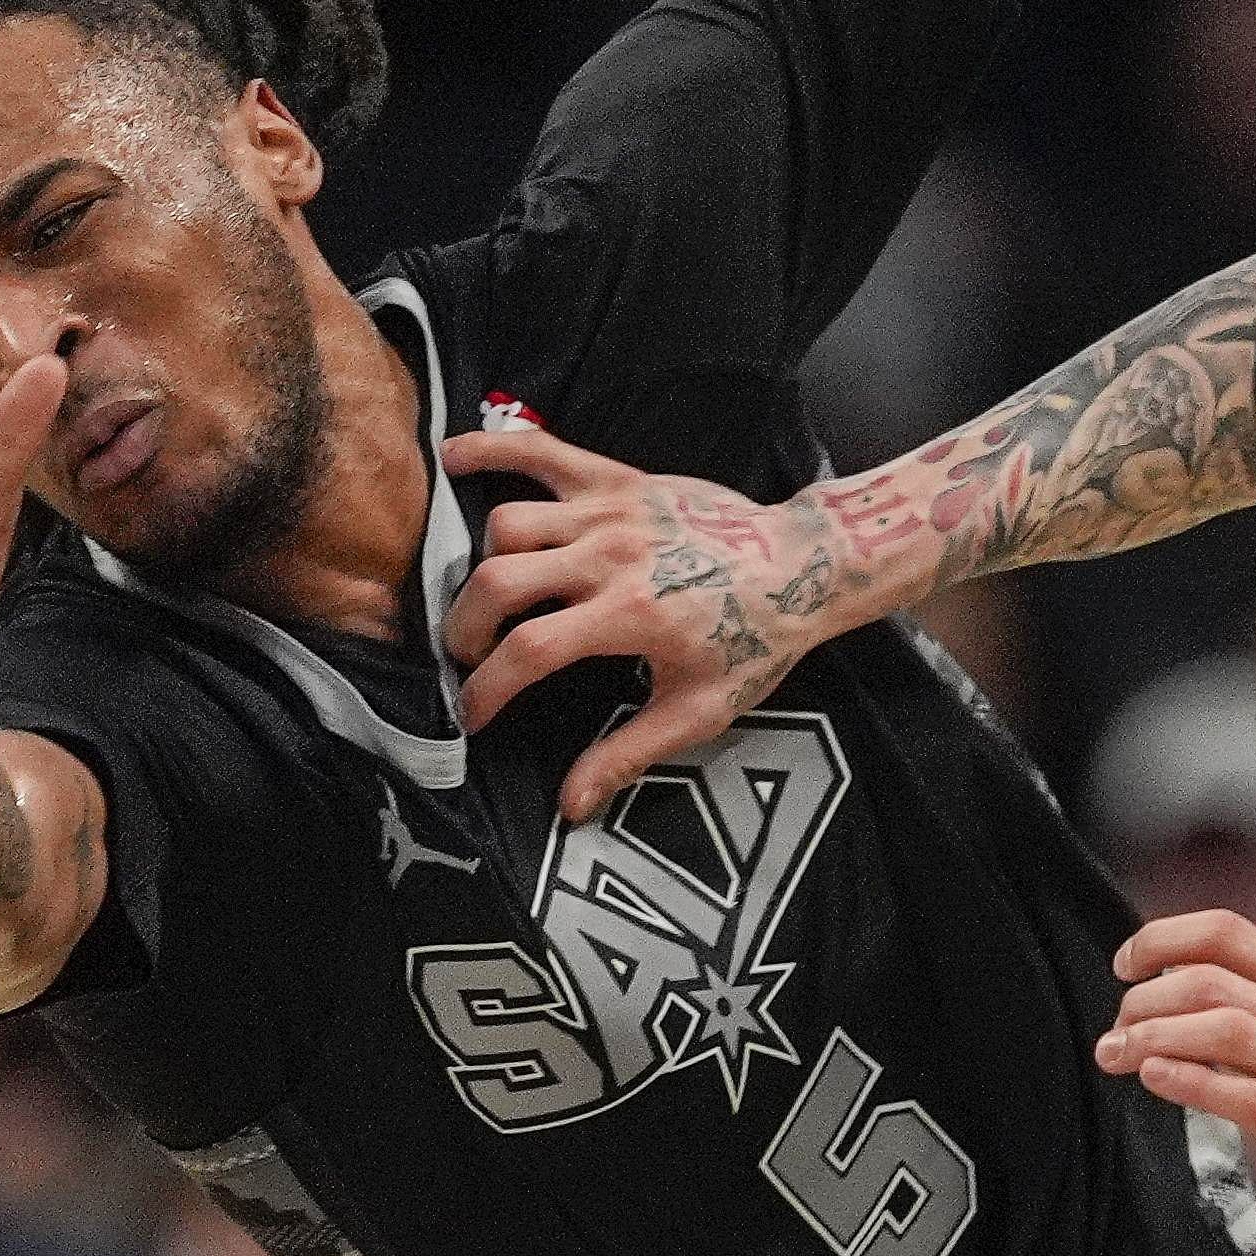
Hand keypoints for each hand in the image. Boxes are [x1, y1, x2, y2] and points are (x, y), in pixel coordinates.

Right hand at [436, 416, 846, 822]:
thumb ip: (626, 754)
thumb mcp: (697, 711)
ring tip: (488, 598)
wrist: (802, 567)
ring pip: (507, 523)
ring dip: (482, 564)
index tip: (473, 712)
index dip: (487, 688)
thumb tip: (570, 805)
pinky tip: (453, 460)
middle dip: (466, 628)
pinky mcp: (617, 479)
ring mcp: (611, 511)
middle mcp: (612, 556)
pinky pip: (542, 451)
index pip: (528, 652)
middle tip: (473, 656)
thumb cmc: (754, 642)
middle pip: (498, 582)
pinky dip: (492, 449)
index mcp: (630, 615)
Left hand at [1094, 909, 1255, 1255]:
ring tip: (1117, 1054)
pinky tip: (1155, 1079)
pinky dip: (1189, 1082)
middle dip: (1143, 998)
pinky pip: (1243, 1096)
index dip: (1162, 938)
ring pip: (1220, 1029)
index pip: (1228, 933)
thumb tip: (1206, 1007)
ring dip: (1152, 1036)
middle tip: (1115, 1027)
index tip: (1127, 964)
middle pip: (1209, 979)